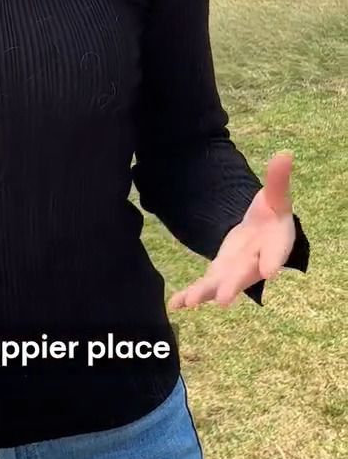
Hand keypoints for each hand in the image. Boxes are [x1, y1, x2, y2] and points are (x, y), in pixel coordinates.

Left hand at [167, 152, 295, 310]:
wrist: (265, 234)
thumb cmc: (273, 215)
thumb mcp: (277, 197)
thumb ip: (278, 180)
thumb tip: (285, 153)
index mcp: (274, 244)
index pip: (275, 252)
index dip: (272, 260)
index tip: (270, 270)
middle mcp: (255, 262)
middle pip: (244, 274)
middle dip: (233, 286)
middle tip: (223, 300)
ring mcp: (235, 270)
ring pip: (221, 284)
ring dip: (205, 293)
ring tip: (191, 302)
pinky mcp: (219, 272)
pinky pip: (204, 285)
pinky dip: (189, 296)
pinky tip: (174, 305)